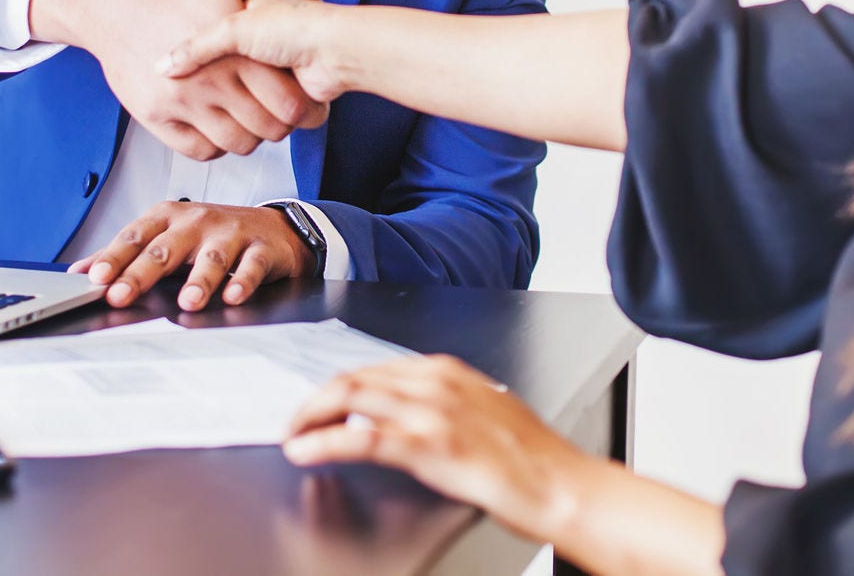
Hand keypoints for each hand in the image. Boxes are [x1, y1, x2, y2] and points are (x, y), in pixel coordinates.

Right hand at [32, 0, 325, 158]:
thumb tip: (314, 6)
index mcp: (236, 50)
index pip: (289, 105)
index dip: (302, 107)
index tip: (298, 97)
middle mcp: (211, 82)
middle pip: (268, 130)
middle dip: (281, 123)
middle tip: (275, 108)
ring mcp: (182, 103)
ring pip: (236, 144)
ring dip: (250, 135)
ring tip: (247, 114)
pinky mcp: (156, 117)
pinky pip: (200, 150)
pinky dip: (215, 144)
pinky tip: (217, 122)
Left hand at [67, 200, 316, 309]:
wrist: (272, 228)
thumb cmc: (212, 233)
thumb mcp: (167, 236)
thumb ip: (126, 254)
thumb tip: (80, 271)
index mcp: (168, 217)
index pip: (136, 236)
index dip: (115, 256)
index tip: (97, 278)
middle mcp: (196, 221)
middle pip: (166, 247)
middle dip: (143, 272)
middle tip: (124, 294)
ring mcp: (230, 233)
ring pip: (212, 256)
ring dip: (199, 279)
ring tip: (187, 301)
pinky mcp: (261, 248)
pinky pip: (251, 266)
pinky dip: (242, 281)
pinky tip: (233, 296)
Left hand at [282, 355, 600, 544]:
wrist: (561, 484)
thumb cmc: (532, 457)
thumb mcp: (485, 411)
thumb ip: (447, 403)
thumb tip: (410, 412)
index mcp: (448, 371)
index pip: (375, 368)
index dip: (339, 387)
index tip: (321, 405)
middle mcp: (436, 381)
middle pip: (354, 376)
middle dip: (315, 398)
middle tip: (296, 421)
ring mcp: (431, 411)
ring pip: (350, 396)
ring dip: (310, 415)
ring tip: (293, 435)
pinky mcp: (428, 445)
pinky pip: (361, 436)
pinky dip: (324, 442)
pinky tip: (306, 451)